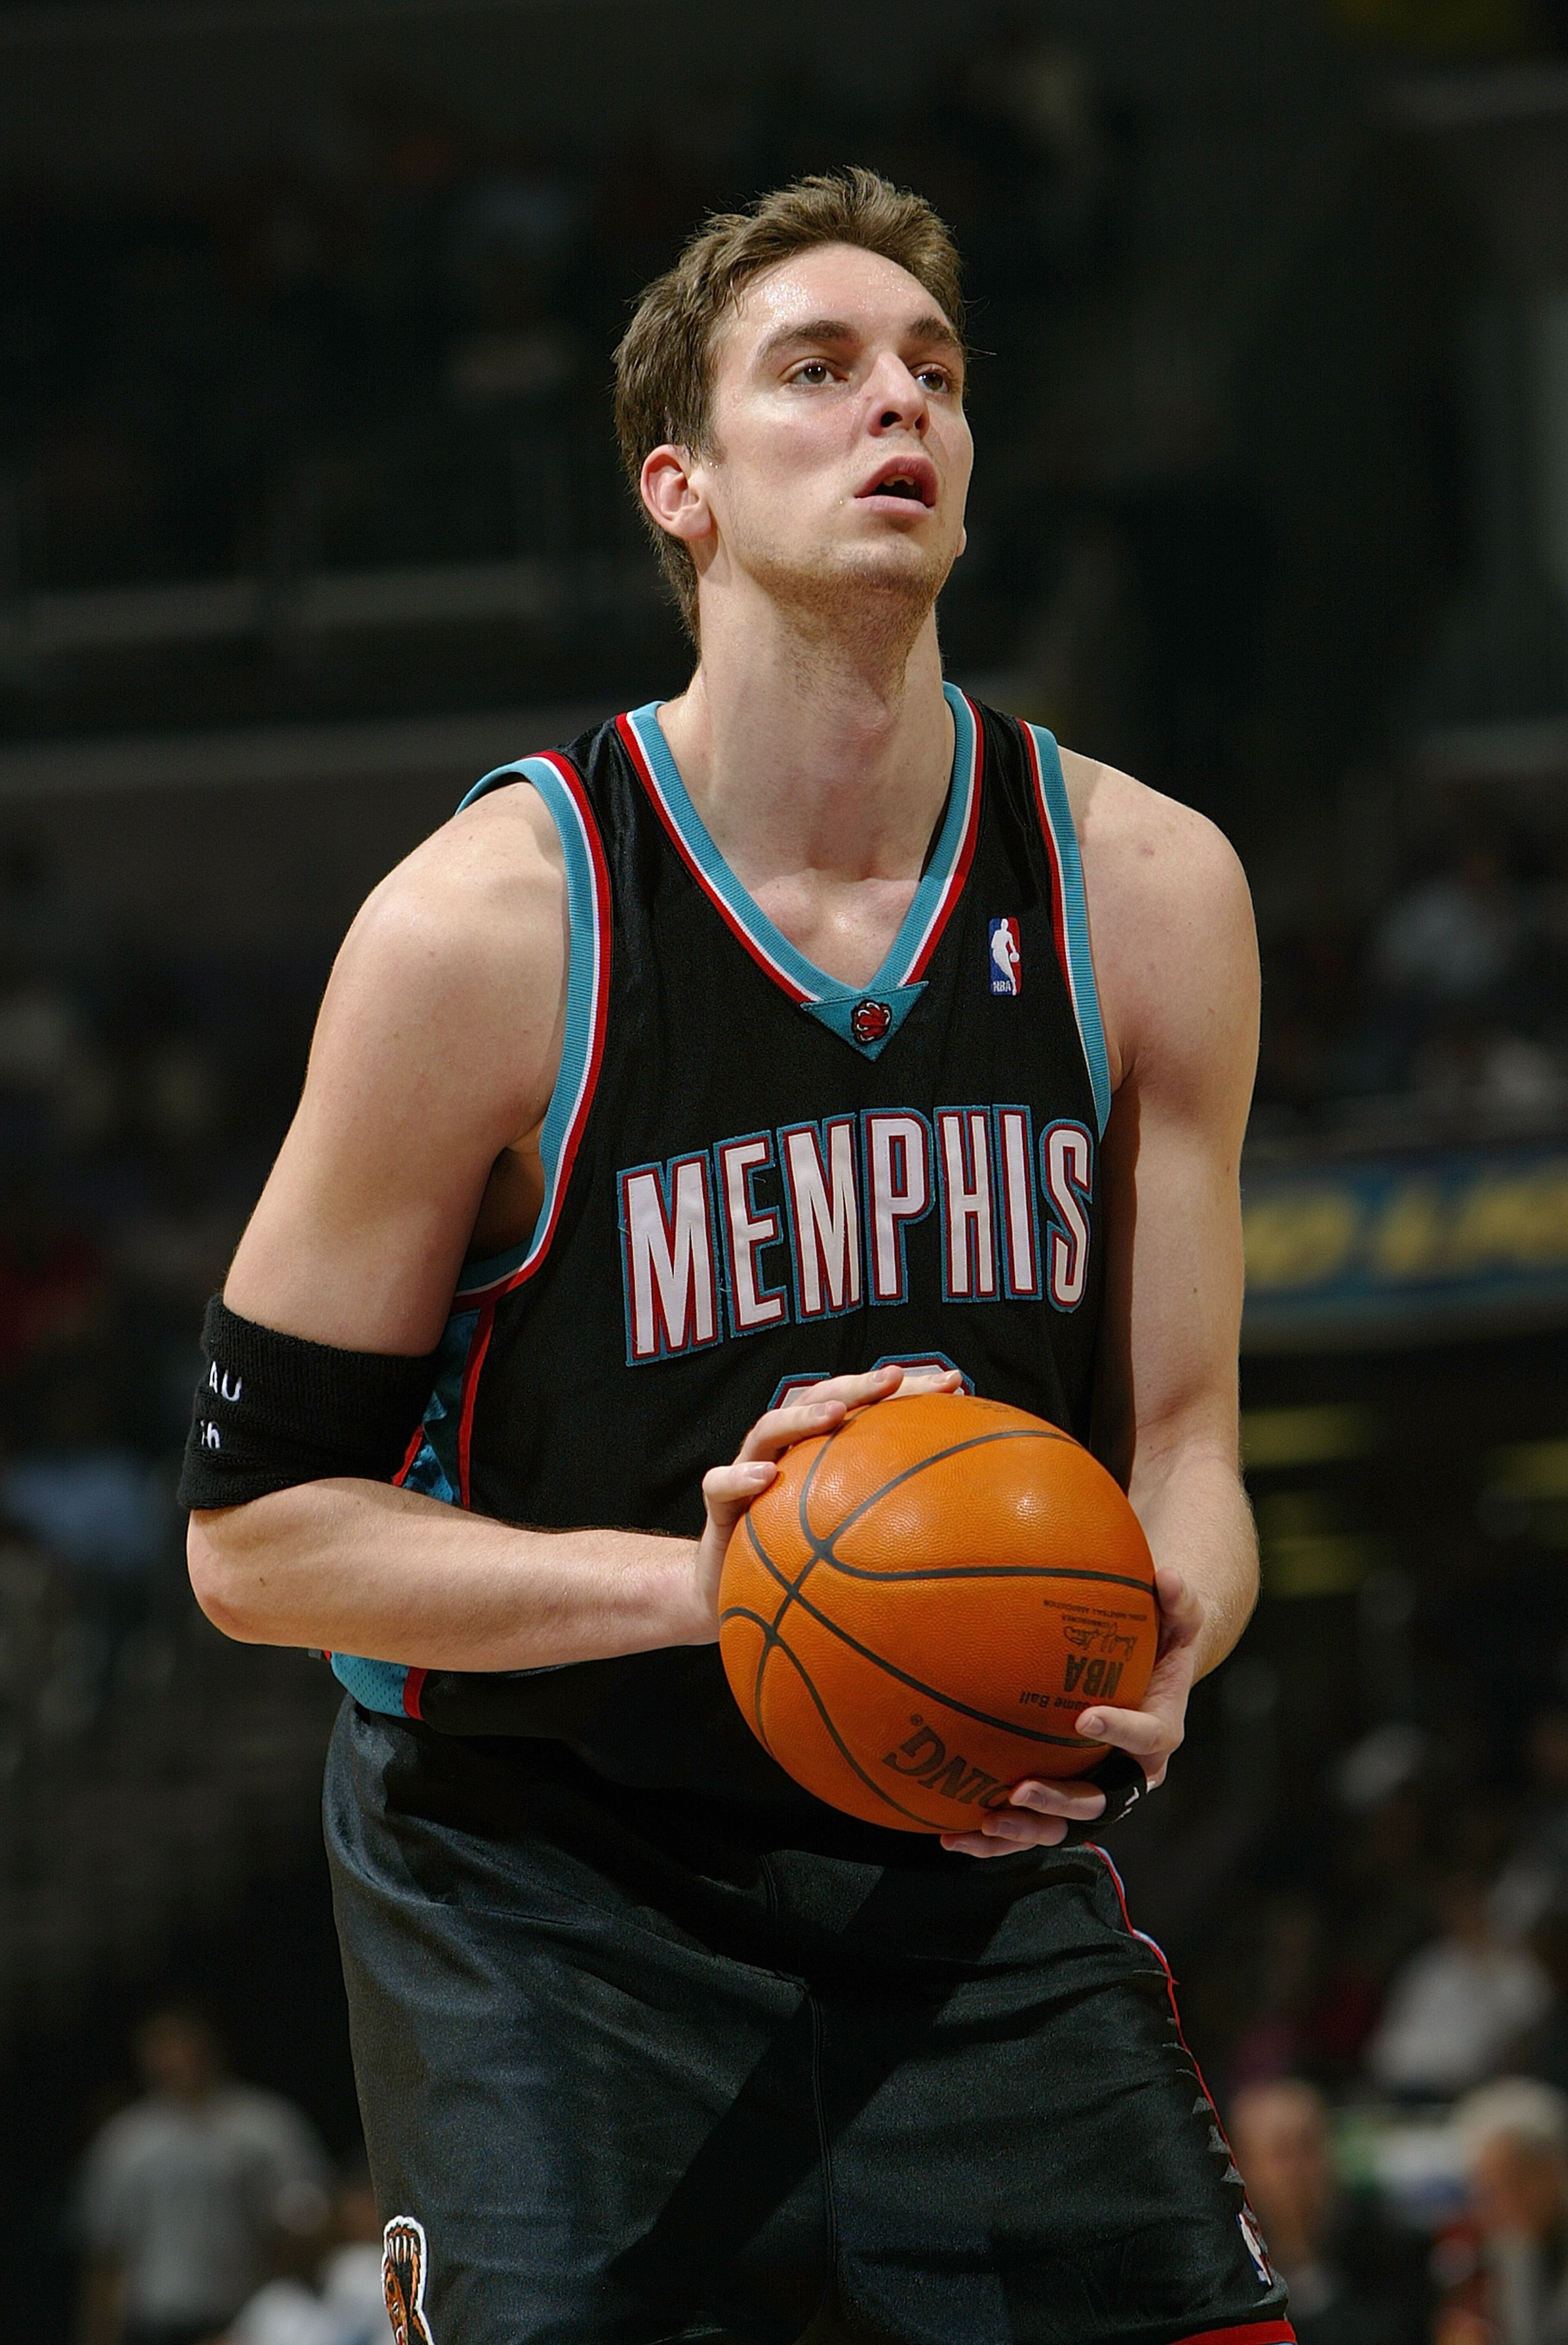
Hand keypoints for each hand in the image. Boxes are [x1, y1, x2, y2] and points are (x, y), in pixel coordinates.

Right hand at [693, 1363, 962, 1629]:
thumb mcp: (853, 1541)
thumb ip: (895, 1522)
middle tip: (895, 1377)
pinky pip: (720, 1484)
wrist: (728, 1594)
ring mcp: (749, 1470)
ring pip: (769, 1428)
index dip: (909, 1391)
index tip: (956, 1384)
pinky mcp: (719, 1504)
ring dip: (803, 1417)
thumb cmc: (799, 1561)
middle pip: (820, 1401)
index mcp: (823, 1449)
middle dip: (858, 1386)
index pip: (868, 1407)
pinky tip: (767, 1477)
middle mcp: (788, 1450)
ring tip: (836, 1415)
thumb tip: (975, 1531)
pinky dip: (741, 1477)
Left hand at [940, 1564, 1203, 1856]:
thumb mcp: (1179, 1617)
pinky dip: (992, 1837)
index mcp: (1158, 1731)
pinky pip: (1029, 1824)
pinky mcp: (1061, 1795)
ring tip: (983, 1822)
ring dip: (1023, 1829)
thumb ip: (1179, 1600)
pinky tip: (949, 1835)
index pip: (1145, 1737)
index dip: (1119, 1729)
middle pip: (1100, 1800)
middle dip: (1060, 1800)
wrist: (1149, 1672)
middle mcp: (1128, 1773)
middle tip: (1022, 1788)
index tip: (1084, 1717)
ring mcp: (1093, 1789)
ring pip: (1061, 1825)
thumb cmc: (1162, 1639)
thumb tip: (1169, 1575)